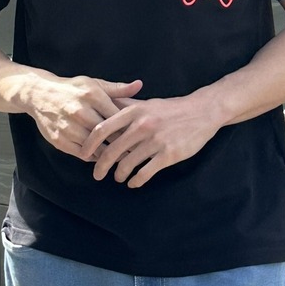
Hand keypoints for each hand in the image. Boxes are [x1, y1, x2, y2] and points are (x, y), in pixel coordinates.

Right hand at [29, 75, 141, 160]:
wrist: (40, 94)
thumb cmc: (72, 89)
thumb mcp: (94, 83)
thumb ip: (117, 88)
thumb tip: (139, 85)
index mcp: (92, 96)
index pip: (117, 117)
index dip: (130, 128)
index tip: (140, 135)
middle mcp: (81, 112)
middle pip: (108, 134)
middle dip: (123, 144)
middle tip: (135, 151)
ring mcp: (69, 127)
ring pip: (96, 148)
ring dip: (109, 154)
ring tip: (122, 158)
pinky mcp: (60, 140)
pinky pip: (82, 154)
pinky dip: (94, 157)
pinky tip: (103, 156)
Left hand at [80, 93, 219, 187]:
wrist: (201, 112)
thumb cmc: (170, 109)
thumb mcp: (145, 103)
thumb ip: (124, 106)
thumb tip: (101, 108)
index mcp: (134, 111)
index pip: (102, 129)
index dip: (89, 144)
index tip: (82, 155)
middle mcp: (142, 125)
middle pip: (111, 150)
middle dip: (100, 166)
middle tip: (97, 174)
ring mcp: (156, 140)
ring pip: (127, 164)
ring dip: (119, 175)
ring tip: (119, 178)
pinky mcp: (168, 154)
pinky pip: (145, 173)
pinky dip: (136, 181)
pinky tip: (134, 182)